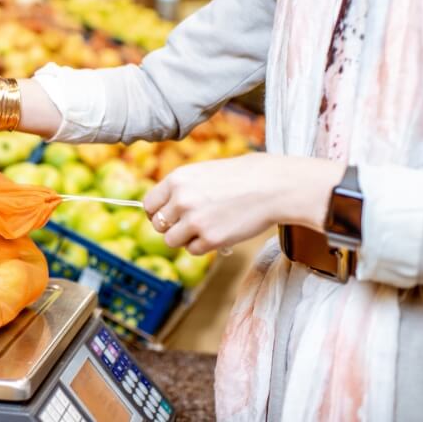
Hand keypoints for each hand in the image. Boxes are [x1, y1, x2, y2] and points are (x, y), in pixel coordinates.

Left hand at [142, 153, 345, 254]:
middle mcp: (181, 199)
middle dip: (171, 227)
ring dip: (186, 238)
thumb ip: (181, 189)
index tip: (166, 217)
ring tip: (205, 228)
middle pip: (158, 225)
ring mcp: (194, 220)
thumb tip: (163, 209)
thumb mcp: (203, 173)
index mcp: (177, 179)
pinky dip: (203, 246)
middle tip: (190, 224)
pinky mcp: (211, 239)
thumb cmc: (242, 177)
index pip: (149, 204)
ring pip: (172, 241)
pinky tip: (219, 233)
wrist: (274, 186)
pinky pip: (193, 251)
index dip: (156, 213)